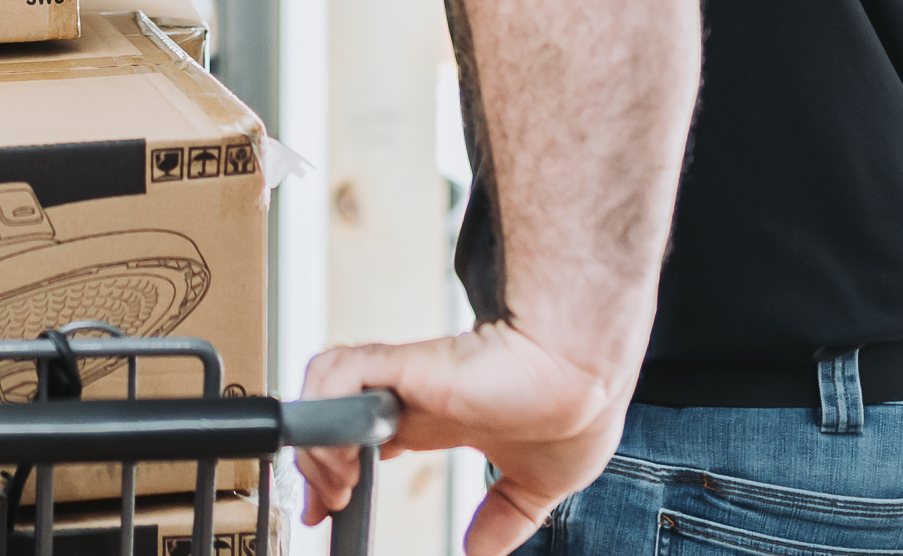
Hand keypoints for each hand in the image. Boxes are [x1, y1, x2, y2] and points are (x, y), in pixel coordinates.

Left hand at [295, 322, 631, 555]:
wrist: (590, 378)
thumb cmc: (578, 409)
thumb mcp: (539, 484)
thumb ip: (506, 517)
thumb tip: (480, 553)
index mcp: (438, 420)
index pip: (365, 441)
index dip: (338, 474)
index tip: (329, 513)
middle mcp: (416, 398)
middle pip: (333, 420)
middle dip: (311, 467)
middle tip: (319, 511)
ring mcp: (406, 380)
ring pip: (325, 393)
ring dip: (316, 444)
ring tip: (337, 488)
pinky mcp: (405, 366)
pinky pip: (338, 374)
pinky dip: (324, 412)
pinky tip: (344, 456)